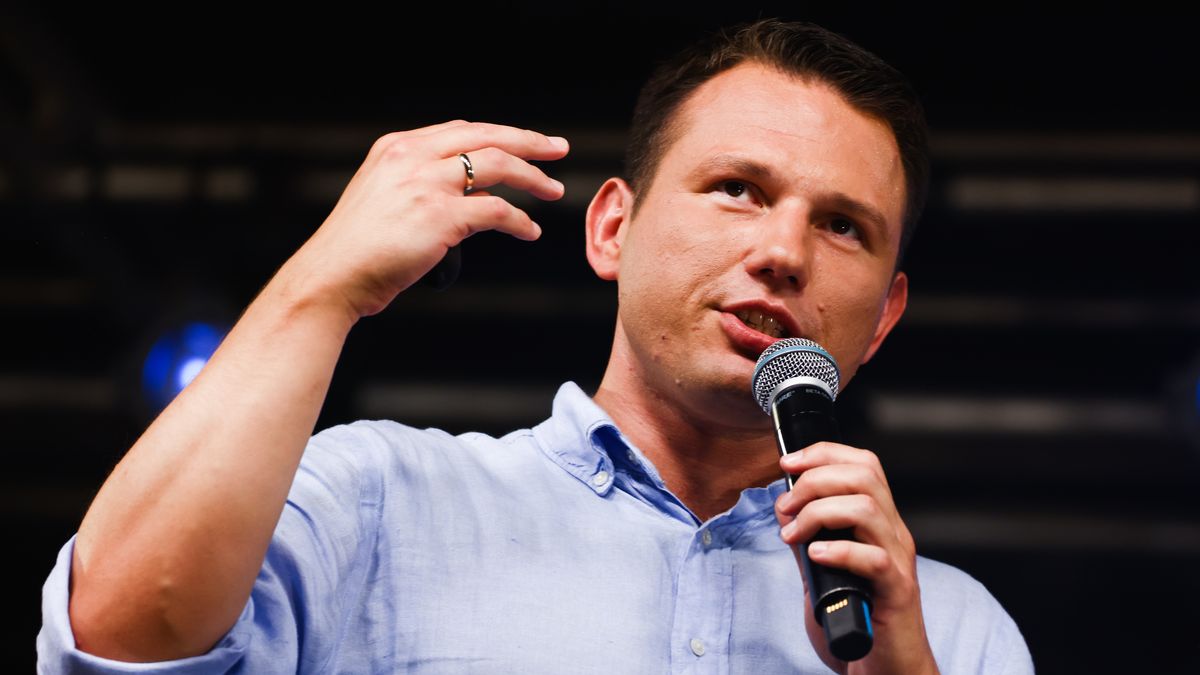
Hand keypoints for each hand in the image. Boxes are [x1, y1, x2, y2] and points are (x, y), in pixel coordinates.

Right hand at [286, 120, 568, 319]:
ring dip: (533, 177)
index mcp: (397, 147)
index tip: (526, 143)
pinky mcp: (441, 216)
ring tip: (555, 191)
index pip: (461, 130)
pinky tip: (531, 231)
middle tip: (559, 150)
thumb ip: (419, 185)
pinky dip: (521, 221)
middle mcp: (412, 157)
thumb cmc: (356, 251)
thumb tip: (470, 195)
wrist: (330, 277)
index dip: (500, 134)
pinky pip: (497, 212)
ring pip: (499, 166)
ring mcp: (427, 184)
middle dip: (529, 141)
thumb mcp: (382, 198)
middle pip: (487, 136)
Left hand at [775, 442, 938, 674]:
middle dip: (815, 479)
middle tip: (786, 507)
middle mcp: (893, 534)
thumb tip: (784, 505)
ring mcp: (898, 561)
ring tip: (794, 534)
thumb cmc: (856, 618)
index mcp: (878, 523)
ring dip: (819, 513)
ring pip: (867, 508)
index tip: (787, 463)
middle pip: (865, 475)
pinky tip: (816, 556)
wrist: (886, 669)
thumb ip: (808, 537)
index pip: (863, 464)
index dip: (823, 453)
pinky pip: (874, 559)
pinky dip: (839, 550)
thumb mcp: (823, 569)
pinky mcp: (897, 592)